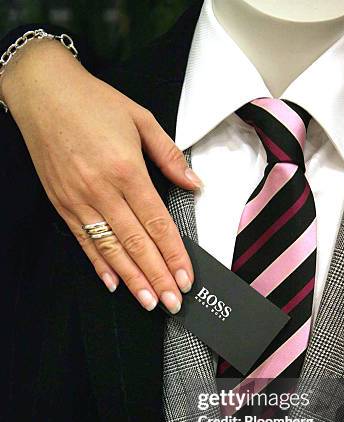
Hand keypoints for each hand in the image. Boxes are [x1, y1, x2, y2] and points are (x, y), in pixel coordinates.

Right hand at [0, 39, 201, 312]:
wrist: (42, 90)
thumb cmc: (93, 101)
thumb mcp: (141, 118)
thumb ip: (170, 156)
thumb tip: (194, 184)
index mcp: (127, 170)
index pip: (157, 223)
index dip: (174, 255)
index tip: (186, 277)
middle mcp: (102, 190)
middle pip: (136, 243)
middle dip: (158, 277)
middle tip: (173, 302)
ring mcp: (79, 200)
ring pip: (111, 249)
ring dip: (132, 279)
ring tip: (149, 302)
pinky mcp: (62, 204)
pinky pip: (83, 241)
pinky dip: (99, 264)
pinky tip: (113, 283)